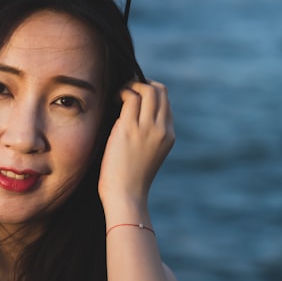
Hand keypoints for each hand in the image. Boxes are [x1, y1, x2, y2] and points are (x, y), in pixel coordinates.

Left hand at [98, 80, 174, 211]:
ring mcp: (147, 128)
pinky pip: (130, 97)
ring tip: (119, 96)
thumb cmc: (130, 178)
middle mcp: (162, 129)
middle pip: (160, 90)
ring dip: (131, 86)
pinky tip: (113, 100)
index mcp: (169, 135)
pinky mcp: (130, 129)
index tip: (134, 98)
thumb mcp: (148, 153)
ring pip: (147, 90)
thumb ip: (147, 134)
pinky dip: (122, 92)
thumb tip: (133, 113)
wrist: (126, 196)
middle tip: (126, 92)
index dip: (150, 94)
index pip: (165, 102)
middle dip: (142, 84)